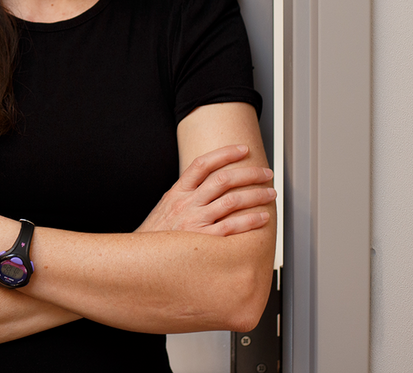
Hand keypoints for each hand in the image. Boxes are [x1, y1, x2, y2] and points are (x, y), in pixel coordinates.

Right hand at [137, 144, 274, 235]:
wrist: (142, 262)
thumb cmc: (155, 238)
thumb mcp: (165, 209)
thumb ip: (184, 197)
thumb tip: (205, 186)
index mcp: (177, 193)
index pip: (202, 164)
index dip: (225, 153)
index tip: (242, 149)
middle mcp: (186, 204)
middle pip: (222, 179)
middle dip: (249, 173)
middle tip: (265, 173)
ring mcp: (194, 222)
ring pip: (232, 201)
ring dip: (256, 195)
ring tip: (270, 194)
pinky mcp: (203, 241)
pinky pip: (232, 227)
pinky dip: (250, 221)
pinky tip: (262, 218)